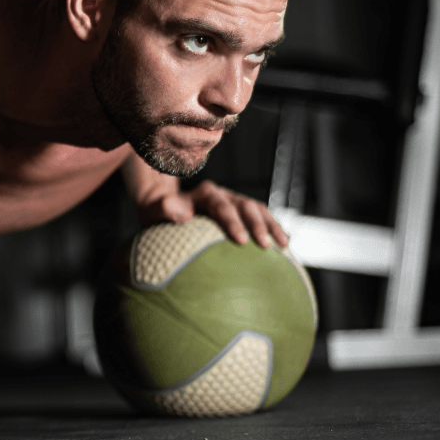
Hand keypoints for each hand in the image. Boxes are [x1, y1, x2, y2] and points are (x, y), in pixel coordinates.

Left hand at [136, 180, 287, 248]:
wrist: (165, 209)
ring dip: (271, 226)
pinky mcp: (242, 212)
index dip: (233, 222)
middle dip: (257, 225)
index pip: (221, 206)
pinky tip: (284, 246)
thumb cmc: (159, 214)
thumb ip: (164, 209)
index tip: (241, 240)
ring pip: (258, 210)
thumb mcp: (155, 210)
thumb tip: (181, 214)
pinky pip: (262, 218)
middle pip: (245, 205)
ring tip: (283, 246)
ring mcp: (235, 202)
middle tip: (264, 245)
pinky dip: (273, 229)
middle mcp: (223, 194)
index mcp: (204, 193)